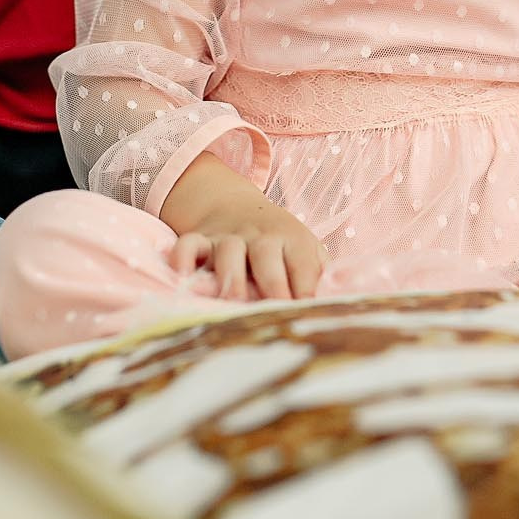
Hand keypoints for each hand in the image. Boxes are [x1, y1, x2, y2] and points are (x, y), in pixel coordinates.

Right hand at [160, 154, 326, 301]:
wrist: (238, 208)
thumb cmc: (281, 245)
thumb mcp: (305, 252)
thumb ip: (319, 276)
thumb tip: (336, 309)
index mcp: (292, 239)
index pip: (302, 260)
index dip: (306, 285)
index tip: (308, 311)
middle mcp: (260, 235)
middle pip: (266, 252)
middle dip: (271, 281)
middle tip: (274, 309)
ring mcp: (229, 236)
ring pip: (228, 250)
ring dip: (230, 274)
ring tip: (233, 300)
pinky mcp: (201, 239)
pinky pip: (188, 243)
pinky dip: (182, 257)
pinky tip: (182, 277)